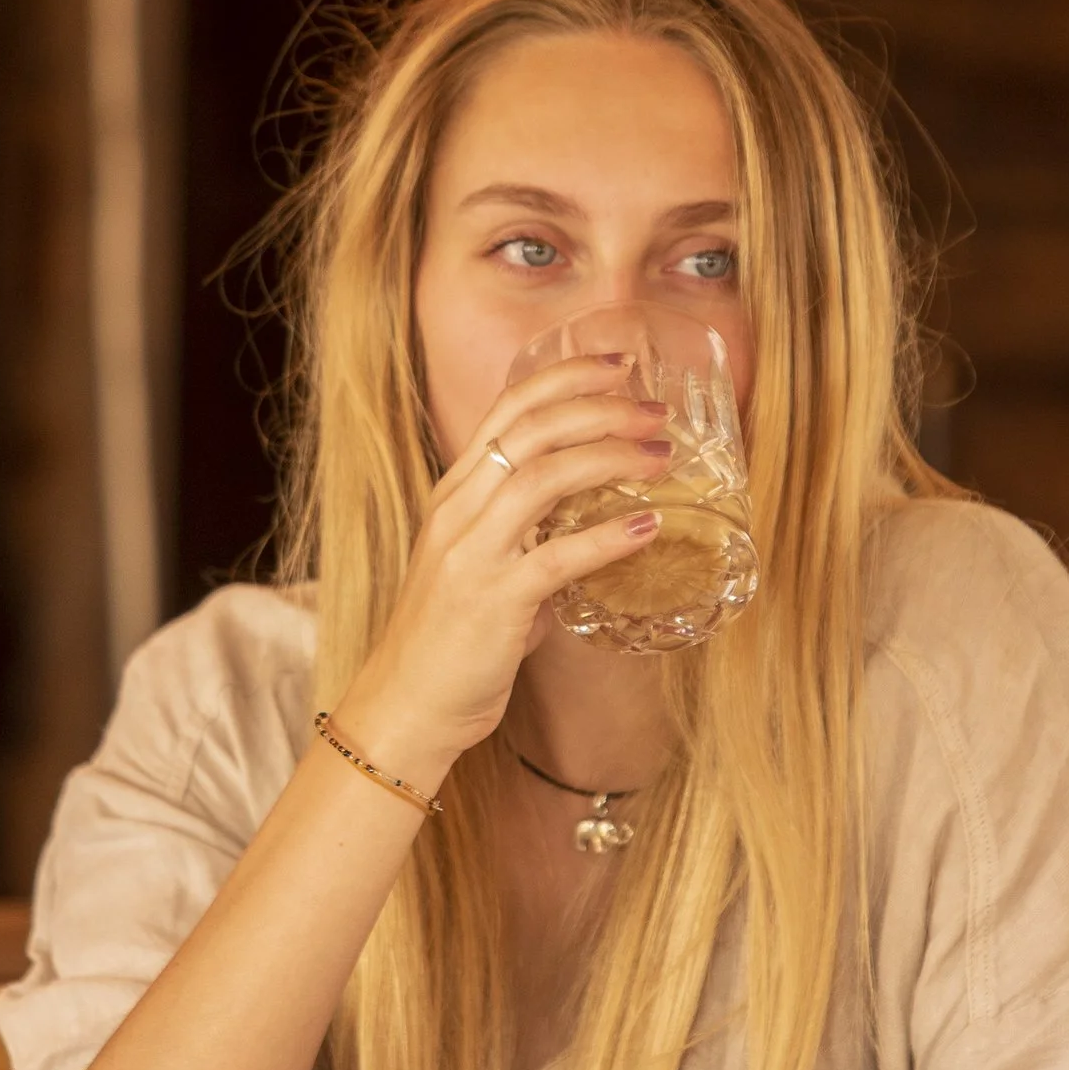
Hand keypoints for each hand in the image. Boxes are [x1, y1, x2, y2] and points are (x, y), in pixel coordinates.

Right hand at [336, 354, 671, 786]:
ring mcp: (472, 551)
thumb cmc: (450, 638)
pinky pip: (559, 556)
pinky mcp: (493, 600)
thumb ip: (528, 538)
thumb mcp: (480, 564)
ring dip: (612, 455)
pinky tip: (648, 526)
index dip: (567, 376)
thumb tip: (595, 532)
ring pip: (545, 475)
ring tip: (661, 457)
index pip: (510, 407)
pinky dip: (610, 536)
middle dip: (602, 407)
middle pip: (533, 427)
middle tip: (657, 411)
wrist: (406, 704)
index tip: (619, 365)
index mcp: (455, 492)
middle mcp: (459, 509)